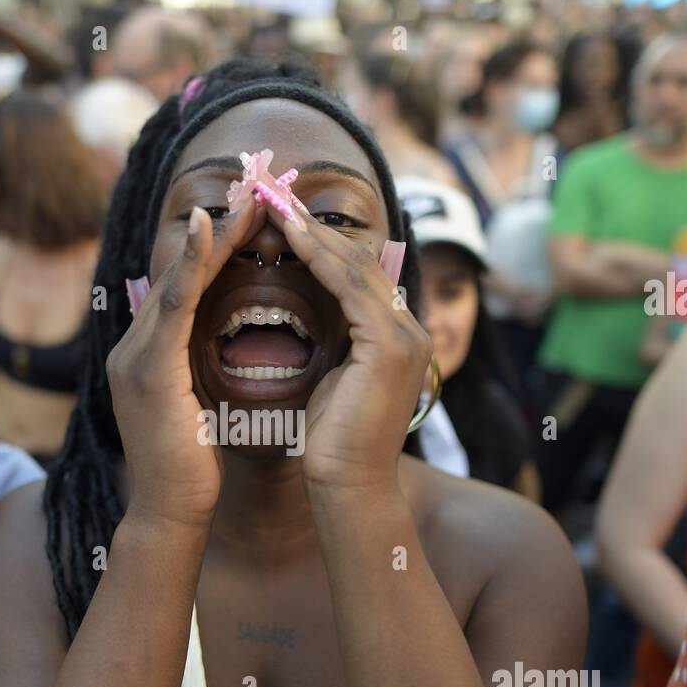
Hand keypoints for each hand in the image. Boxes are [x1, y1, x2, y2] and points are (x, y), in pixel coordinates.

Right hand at [108, 200, 263, 527]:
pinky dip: (189, 267)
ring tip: (245, 198)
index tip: (257, 214)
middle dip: (221, 230)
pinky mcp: (147, 373)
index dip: (219, 248)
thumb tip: (229, 340)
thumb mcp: (199, 404)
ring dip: (211, 236)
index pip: (187, 288)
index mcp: (148, 354)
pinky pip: (172, 308)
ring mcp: (135, 358)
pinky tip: (207, 232)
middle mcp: (134, 347)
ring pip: (176, 281)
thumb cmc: (192, 466)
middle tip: (259, 188)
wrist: (169, 514)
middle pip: (180, 274)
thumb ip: (202, 366)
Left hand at [260, 184, 431, 494]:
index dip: (321, 245)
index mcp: (398, 338)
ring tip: (277, 207)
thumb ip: (337, 339)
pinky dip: (319, 261)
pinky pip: (351, 290)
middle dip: (316, 230)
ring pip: (357, 269)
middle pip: (362, 263)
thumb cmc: (333, 444)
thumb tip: (317, 307)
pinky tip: (290, 239)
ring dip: (314, 235)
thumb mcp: (334, 378)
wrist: (348, 489)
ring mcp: (406, 338)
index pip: (360, 276)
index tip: (282, 220)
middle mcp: (411, 332)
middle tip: (275, 198)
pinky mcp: (389, 349)